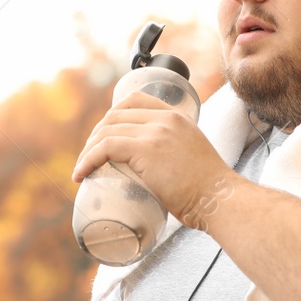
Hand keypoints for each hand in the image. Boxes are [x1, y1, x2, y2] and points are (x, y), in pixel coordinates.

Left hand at [70, 91, 232, 229]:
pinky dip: (87, 160)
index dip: (112, 117)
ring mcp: (155, 131)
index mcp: (178, 117)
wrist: (220, 199)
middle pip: (115, 115)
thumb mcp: (192, 158)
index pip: (134, 101)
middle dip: (95, 135)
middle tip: (88, 158)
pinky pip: (105, 147)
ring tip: (82, 169)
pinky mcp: (145, 149)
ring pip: (106, 130)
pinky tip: (81, 174)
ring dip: (87, 150)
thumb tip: (159, 173)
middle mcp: (166, 118)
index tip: (103, 138)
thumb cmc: (209, 191)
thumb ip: (175, 154)